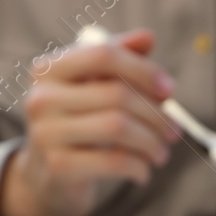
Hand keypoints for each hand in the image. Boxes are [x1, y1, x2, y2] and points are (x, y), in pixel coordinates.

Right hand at [0, 29, 179, 215]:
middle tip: (174, 131)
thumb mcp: (94, 87)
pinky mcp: (58, 166)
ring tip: (161, 152)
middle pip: (117, 94)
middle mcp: (42, 98)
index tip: (169, 89)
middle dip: (156, 114)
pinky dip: (138, 166)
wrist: (47, 177)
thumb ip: (119, 59)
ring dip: (151, 142)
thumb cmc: (78, 124)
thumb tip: (147, 38)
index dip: (143, 70)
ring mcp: (46, 133)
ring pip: (118, 127)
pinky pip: (113, 161)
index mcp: (49, 69)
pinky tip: (143, 171)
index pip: (103, 55)